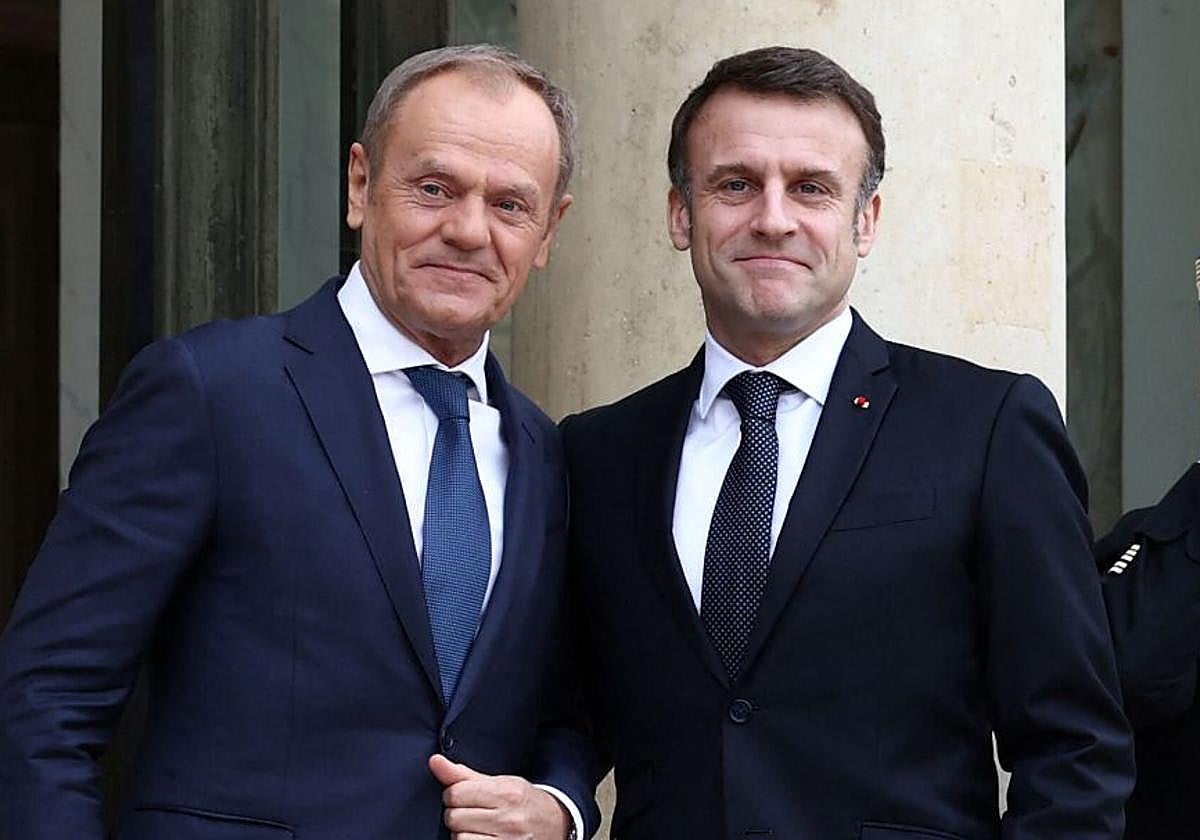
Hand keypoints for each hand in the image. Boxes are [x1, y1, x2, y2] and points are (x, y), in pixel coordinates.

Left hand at [429, 753, 569, 839]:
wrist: (555, 825)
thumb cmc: (522, 801)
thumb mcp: (500, 782)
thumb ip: (464, 774)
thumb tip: (434, 761)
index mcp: (507, 793)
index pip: (456, 793)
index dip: (453, 794)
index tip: (463, 795)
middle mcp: (509, 819)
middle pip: (454, 817)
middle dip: (457, 814)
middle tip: (471, 812)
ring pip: (458, 838)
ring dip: (461, 833)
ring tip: (477, 828)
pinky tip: (480, 838)